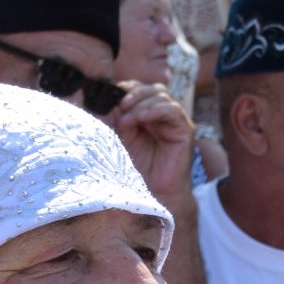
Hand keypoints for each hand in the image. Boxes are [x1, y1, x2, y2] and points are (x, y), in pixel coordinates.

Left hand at [109, 82, 194, 202]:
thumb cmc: (130, 170)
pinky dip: (156, 109)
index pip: (139, 89)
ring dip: (141, 104)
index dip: (126, 89)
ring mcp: (173, 121)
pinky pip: (173, 110)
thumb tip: (99, 99)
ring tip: (128, 121)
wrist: (149, 194)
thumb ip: (110, 120)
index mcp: (144, 115)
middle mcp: (160, 115)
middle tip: (120, 106)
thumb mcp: (114, 139)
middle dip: (133, 94)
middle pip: (151, 89)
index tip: (110, 97)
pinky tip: (142, 118)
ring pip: (161, 96)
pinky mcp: (184, 130)